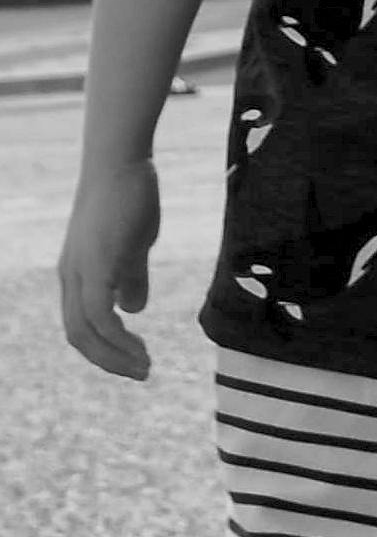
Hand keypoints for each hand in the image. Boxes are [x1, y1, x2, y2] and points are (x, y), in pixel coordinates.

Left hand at [54, 163, 157, 381]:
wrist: (121, 164)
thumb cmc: (129, 198)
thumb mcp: (134, 244)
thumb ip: (131, 276)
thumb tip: (133, 309)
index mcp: (77, 275)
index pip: (82, 325)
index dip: (106, 348)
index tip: (138, 359)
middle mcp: (70, 278)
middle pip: (78, 336)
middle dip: (109, 361)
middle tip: (143, 372)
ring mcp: (80, 273)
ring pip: (85, 331)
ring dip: (114, 355)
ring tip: (145, 366)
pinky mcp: (95, 266)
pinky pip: (99, 315)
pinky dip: (118, 337)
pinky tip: (140, 343)